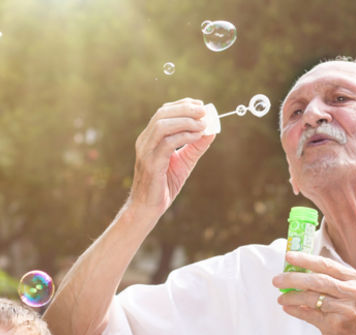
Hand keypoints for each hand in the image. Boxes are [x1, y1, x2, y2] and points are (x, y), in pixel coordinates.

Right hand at [128, 98, 215, 216]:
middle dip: (185, 109)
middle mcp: (145, 141)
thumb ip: (195, 146)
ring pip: (162, 125)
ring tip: (202, 124)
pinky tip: (197, 136)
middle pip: (162, 114)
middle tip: (204, 112)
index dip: (182, 105)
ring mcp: (146, 151)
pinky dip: (184, 136)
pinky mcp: (151, 164)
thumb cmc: (164, 185)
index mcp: (149, 138)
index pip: (163, 112)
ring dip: (185, 121)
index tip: (200, 105)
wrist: (147, 208)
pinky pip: (167, 144)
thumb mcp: (184, 162)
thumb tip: (211, 131)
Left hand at [273, 251, 355, 334]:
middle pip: (317, 280)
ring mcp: (345, 310)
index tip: (289, 256)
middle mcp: (353, 292)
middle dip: (293, 278)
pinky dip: (296, 310)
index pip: (327, 265)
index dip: (306, 259)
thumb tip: (301, 273)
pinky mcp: (336, 326)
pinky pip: (309, 315)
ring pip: (311, 298)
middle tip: (277, 279)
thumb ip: (334, 283)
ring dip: (292, 296)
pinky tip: (288, 308)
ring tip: (281, 298)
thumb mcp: (354, 295)